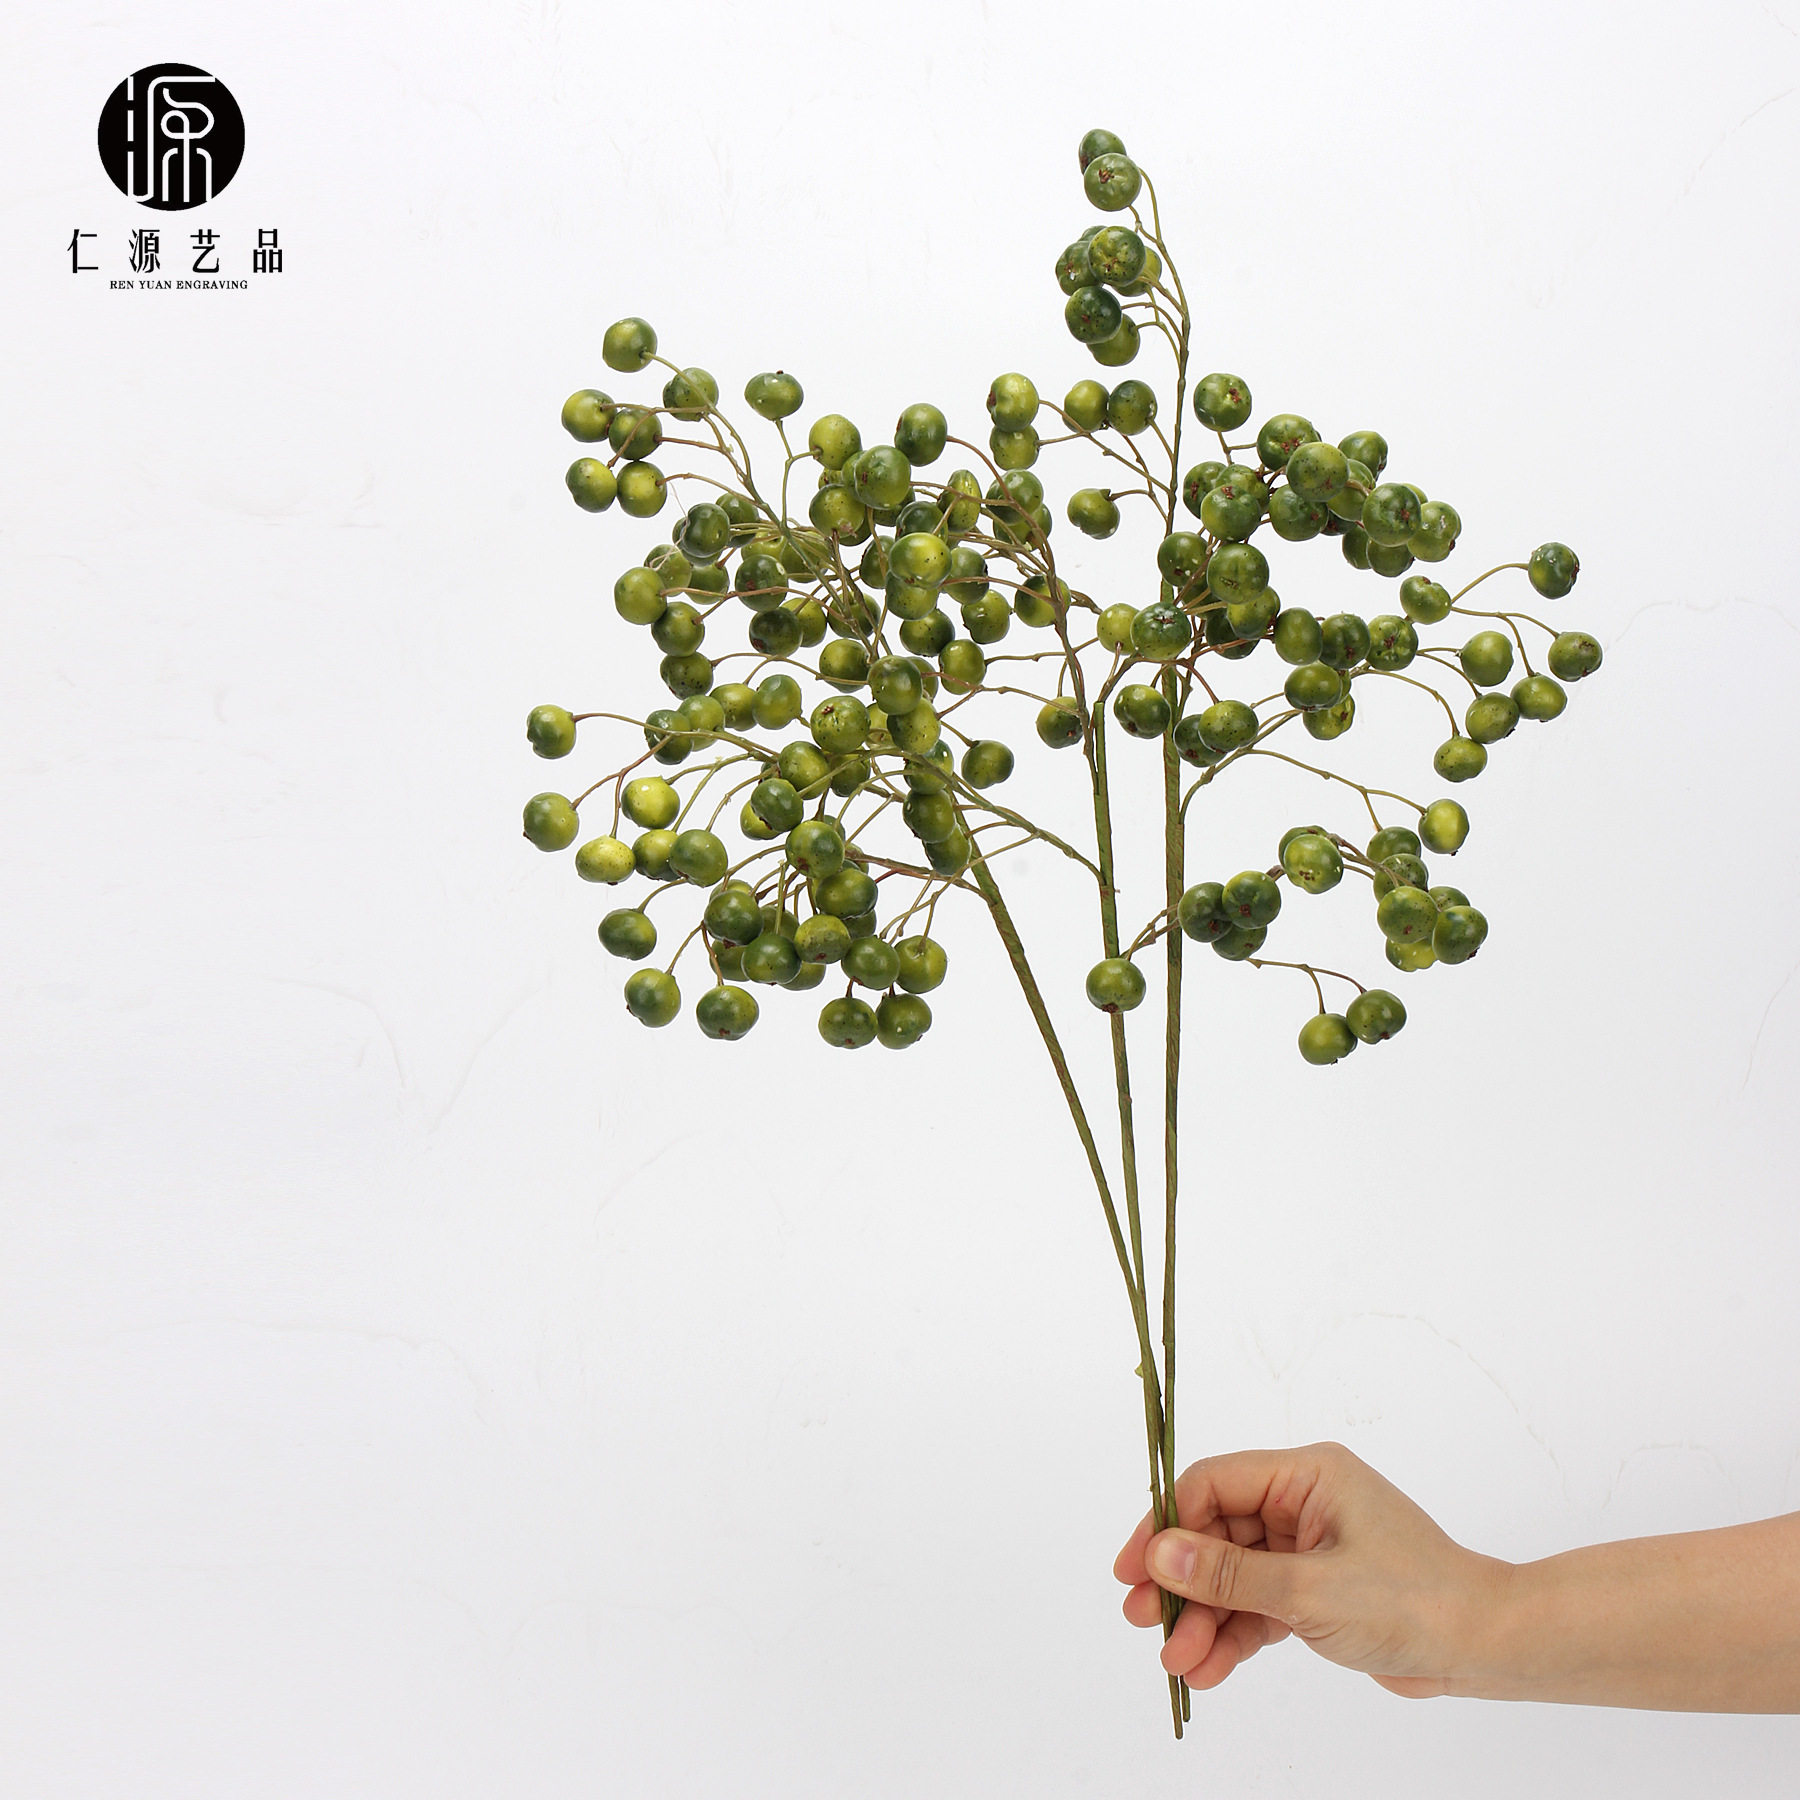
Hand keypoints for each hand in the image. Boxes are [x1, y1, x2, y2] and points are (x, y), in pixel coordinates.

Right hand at [1114, 1441, 1508, 1697]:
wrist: (1483, 1647)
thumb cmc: (1411, 1601)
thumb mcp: (1309, 1589)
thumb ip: (1229, 1575)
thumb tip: (1161, 1557)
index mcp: (1306, 1476)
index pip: (1213, 1485)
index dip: (1167, 1525)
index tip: (1135, 1570)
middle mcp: (1303, 1504)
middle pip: (1217, 1534)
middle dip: (1182, 1584)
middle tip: (1143, 1621)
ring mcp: (1310, 1548)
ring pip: (1234, 1577)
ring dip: (1204, 1619)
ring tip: (1178, 1663)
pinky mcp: (1318, 1591)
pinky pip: (1260, 1606)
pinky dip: (1234, 1636)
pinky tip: (1209, 1669)